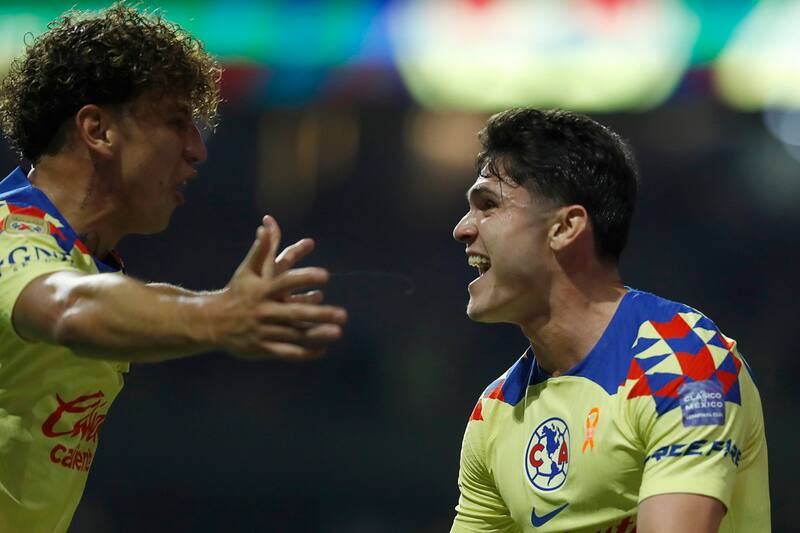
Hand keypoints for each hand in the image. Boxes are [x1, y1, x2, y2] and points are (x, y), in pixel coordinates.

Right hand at [212, 216, 346, 359]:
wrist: (212, 322)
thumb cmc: (237, 292)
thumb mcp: (247, 271)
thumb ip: (260, 250)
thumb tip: (266, 225)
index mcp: (263, 290)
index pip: (287, 281)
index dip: (306, 277)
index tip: (326, 275)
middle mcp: (265, 310)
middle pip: (296, 312)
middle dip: (320, 313)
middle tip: (343, 314)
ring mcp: (264, 330)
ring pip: (294, 334)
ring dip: (317, 334)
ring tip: (338, 332)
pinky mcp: (263, 348)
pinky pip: (287, 352)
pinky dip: (305, 353)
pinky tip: (323, 349)